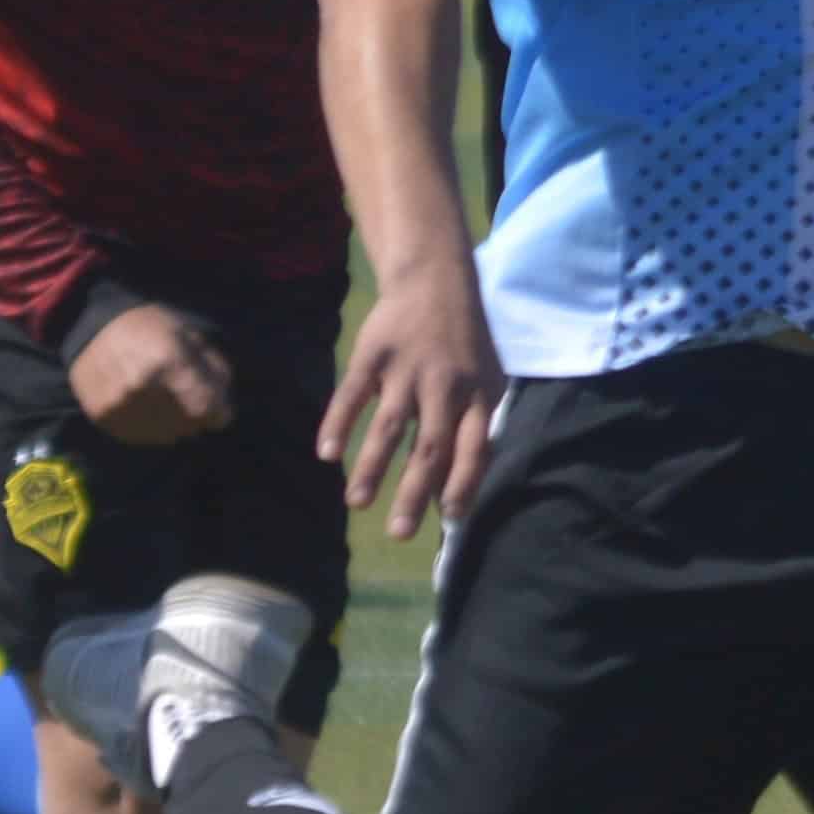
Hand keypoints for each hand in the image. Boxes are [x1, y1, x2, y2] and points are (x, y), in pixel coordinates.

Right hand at [70, 302, 232, 443]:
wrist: (89, 325)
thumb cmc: (146, 325)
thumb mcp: (188, 334)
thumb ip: (212, 370)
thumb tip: (226, 411)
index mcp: (168, 361)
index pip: (206, 408)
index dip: (218, 412)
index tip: (218, 410)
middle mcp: (143, 387)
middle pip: (188, 425)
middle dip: (196, 417)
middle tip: (189, 402)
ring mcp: (120, 404)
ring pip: (165, 436)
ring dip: (174, 425)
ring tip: (166, 404)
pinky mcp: (103, 416)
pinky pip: (139, 437)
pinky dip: (150, 429)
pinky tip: (146, 410)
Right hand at [320, 265, 502, 538]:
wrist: (435, 280)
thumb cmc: (465, 347)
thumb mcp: (486, 383)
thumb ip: (474, 434)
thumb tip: (454, 497)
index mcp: (478, 395)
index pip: (474, 447)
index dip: (463, 483)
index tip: (450, 519)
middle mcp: (445, 385)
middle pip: (429, 446)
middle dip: (414, 493)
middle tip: (400, 533)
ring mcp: (407, 369)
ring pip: (388, 426)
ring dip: (372, 467)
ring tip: (357, 503)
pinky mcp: (373, 355)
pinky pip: (353, 394)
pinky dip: (338, 424)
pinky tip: (327, 455)